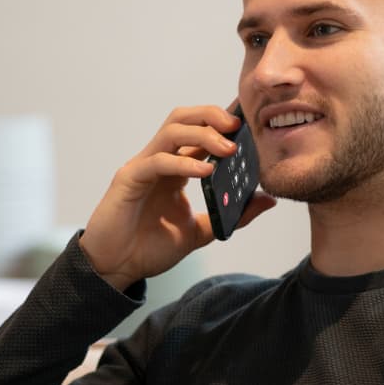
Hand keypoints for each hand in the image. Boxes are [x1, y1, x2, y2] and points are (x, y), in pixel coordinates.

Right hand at [79, 103, 277, 291]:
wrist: (116, 268)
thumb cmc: (149, 248)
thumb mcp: (201, 232)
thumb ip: (231, 216)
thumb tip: (267, 200)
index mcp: (174, 168)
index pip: (198, 132)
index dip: (222, 124)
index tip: (249, 125)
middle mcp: (158, 161)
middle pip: (182, 119)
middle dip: (211, 116)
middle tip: (238, 127)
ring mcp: (142, 167)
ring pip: (171, 131)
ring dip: (202, 134)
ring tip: (227, 149)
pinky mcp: (129, 179)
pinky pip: (158, 162)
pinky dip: (183, 163)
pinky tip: (205, 172)